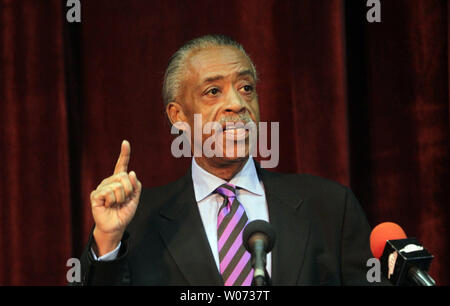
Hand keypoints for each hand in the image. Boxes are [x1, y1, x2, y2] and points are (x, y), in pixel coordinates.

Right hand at [90, 140, 141, 255]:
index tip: (125, 142)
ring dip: (121, 198)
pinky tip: (108, 205)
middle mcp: (110, 181)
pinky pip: (109, 192)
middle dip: (129, 190)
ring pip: (118, 185)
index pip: (122, 165)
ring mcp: (102, 187)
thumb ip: (136, 186)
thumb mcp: (135, 198)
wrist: (116, 226)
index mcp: (119, 180)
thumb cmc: (124, 212)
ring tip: (116, 204)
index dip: (124, 154)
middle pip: (125, 176)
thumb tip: (131, 173)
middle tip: (124, 200)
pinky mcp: (96, 195)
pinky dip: (113, 200)